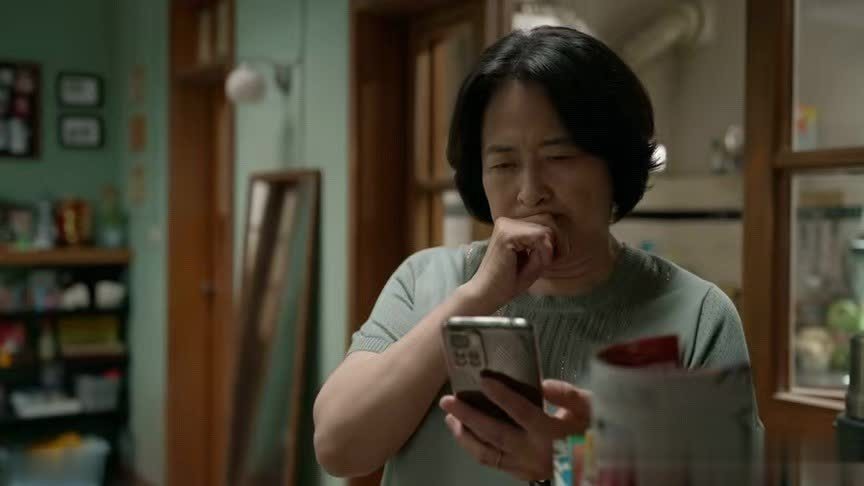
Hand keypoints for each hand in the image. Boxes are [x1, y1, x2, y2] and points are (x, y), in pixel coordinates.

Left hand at [439, 378, 590, 480]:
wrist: (601, 465)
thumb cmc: (596, 430)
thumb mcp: (590, 407)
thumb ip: (567, 395)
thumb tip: (542, 383)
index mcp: (552, 434)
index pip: (521, 412)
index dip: (501, 395)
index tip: (483, 379)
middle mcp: (534, 453)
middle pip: (494, 434)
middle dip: (468, 416)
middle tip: (448, 401)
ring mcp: (526, 468)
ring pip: (487, 454)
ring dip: (465, 436)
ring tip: (451, 419)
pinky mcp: (522, 474)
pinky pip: (493, 462)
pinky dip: (477, 448)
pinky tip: (469, 435)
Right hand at [461, 216, 555, 311]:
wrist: (488, 295)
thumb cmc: (509, 281)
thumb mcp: (534, 259)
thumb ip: (546, 244)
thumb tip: (562, 232)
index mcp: (511, 226)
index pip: (544, 224)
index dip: (554, 243)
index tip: (548, 261)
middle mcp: (507, 222)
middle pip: (547, 225)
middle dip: (553, 247)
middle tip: (544, 265)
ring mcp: (505, 226)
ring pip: (545, 230)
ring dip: (548, 251)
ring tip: (538, 265)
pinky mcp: (506, 235)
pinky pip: (540, 236)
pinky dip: (545, 252)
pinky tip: (537, 264)